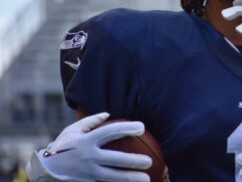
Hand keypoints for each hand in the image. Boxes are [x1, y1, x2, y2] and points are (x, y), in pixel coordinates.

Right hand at [26, 112, 151, 181]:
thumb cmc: (61, 146)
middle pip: (114, 159)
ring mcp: (87, 173)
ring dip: (130, 179)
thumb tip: (108, 114)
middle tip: (149, 162)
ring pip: (112, 177)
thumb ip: (90, 121)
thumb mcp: (72, 131)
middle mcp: (88, 157)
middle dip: (133, 160)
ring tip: (147, 179)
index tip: (142, 127)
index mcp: (86, 141)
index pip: (110, 132)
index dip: (126, 128)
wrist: (43, 170)